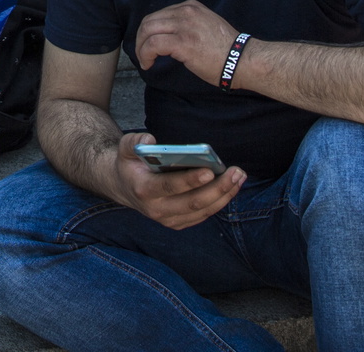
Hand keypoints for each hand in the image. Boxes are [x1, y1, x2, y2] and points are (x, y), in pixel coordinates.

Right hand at [107, 132, 244, 229]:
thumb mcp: (126, 147)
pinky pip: (204, 214)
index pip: (169, 186)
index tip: (209, 170)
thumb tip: (151, 140)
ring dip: (224, 195)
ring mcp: (169, 219)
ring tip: (239, 177)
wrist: (124, 186)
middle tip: (235, 172)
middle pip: (192, 202)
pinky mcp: (179, 222)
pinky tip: (232, 186)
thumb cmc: (131, 163)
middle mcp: (157, 209)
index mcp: (143, 189)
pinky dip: (220, 201)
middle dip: (217, 188)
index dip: (190, 180)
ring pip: (202, 211)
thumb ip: (134, 141)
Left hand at [135, 0, 238, 87]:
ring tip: (145, 60)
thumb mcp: (206, 26)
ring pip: (148, 30)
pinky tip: (148, 63)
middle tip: (142, 53)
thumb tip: (169, 36)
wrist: (242, 60)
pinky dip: (145, 54)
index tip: (149, 44)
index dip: (150, 30)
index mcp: (191, 7)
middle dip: (141, 38)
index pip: (160, 14)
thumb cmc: (227, 49)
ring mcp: (184, 26)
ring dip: (141, 47)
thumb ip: (188, 25)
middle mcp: (186, 12)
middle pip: (150, 20)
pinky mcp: (182, 42)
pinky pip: (153, 44)